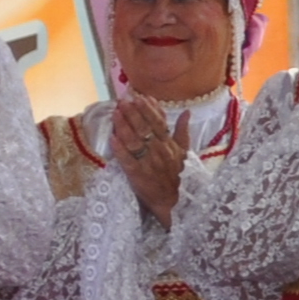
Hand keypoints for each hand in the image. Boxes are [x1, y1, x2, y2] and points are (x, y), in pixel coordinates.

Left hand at [107, 94, 188, 223]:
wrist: (173, 202)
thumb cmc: (177, 175)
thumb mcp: (184, 152)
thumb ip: (183, 131)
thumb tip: (186, 111)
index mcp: (169, 145)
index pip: (158, 123)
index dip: (148, 109)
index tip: (139, 97)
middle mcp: (159, 151)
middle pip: (144, 129)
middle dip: (133, 113)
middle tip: (123, 101)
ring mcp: (147, 163)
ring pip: (134, 141)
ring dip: (123, 125)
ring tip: (115, 112)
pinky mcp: (136, 175)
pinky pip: (127, 160)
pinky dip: (119, 148)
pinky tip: (112, 137)